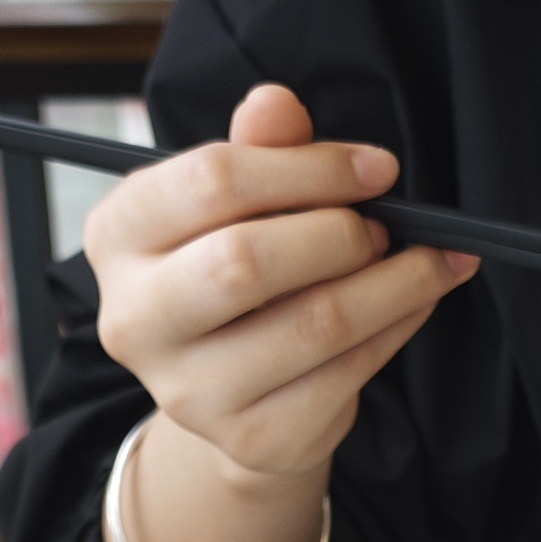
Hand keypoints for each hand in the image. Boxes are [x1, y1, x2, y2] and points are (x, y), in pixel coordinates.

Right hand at [89, 81, 474, 488]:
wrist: (231, 393)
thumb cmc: (234, 273)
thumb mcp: (235, 202)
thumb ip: (257, 150)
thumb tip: (276, 102)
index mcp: (119, 235)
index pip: (212, 181)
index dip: (310, 168)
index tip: (375, 168)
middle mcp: (135, 318)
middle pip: (247, 260)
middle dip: (340, 234)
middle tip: (383, 226)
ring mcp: (187, 390)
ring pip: (314, 324)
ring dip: (392, 284)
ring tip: (421, 261)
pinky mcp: (249, 438)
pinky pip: (345, 376)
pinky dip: (396, 330)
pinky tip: (413, 304)